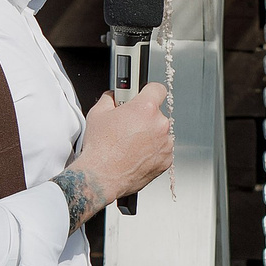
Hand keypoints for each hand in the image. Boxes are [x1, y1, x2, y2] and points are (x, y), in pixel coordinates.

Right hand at [58, 82, 174, 228]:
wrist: (102, 177)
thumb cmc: (100, 149)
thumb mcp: (98, 114)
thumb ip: (110, 98)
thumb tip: (113, 96)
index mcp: (145, 108)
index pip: (157, 89)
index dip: (149, 91)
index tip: (143, 95)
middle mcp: (159, 124)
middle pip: (157, 113)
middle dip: (144, 117)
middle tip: (128, 126)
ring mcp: (165, 143)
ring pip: (160, 132)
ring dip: (150, 135)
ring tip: (130, 144)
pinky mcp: (167, 160)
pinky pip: (162, 149)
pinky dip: (153, 151)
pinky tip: (136, 155)